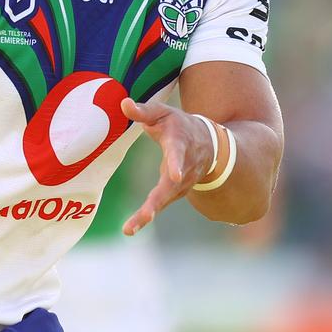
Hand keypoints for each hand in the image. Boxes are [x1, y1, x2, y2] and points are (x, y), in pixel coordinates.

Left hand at [119, 97, 214, 236]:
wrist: (209, 145)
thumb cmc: (179, 125)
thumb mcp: (163, 113)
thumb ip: (143, 111)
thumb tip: (122, 103)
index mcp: (179, 144)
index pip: (178, 154)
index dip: (177, 163)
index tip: (175, 174)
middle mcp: (183, 169)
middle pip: (171, 186)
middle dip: (159, 201)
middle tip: (147, 215)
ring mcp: (181, 184)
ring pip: (164, 200)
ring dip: (147, 214)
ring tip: (129, 228)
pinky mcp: (174, 193)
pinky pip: (159, 205)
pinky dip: (145, 217)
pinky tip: (130, 229)